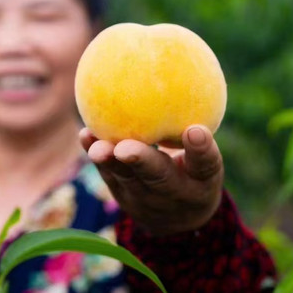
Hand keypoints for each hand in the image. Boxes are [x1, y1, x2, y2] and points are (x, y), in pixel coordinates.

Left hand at [79, 125, 223, 236]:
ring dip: (111, 162)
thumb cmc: (195, 172)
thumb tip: (184, 70)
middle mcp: (174, 192)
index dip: (201, 150)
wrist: (179, 222)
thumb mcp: (206, 159)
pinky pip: (108, 174)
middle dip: (142, 162)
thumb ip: (197, 130)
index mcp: (202, 181)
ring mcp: (145, 198)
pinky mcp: (123, 195)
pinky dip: (96, 155)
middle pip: (158, 177)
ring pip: (126, 179)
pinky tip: (85, 135)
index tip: (196, 130)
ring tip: (98, 147)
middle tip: (126, 148)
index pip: (205, 165)